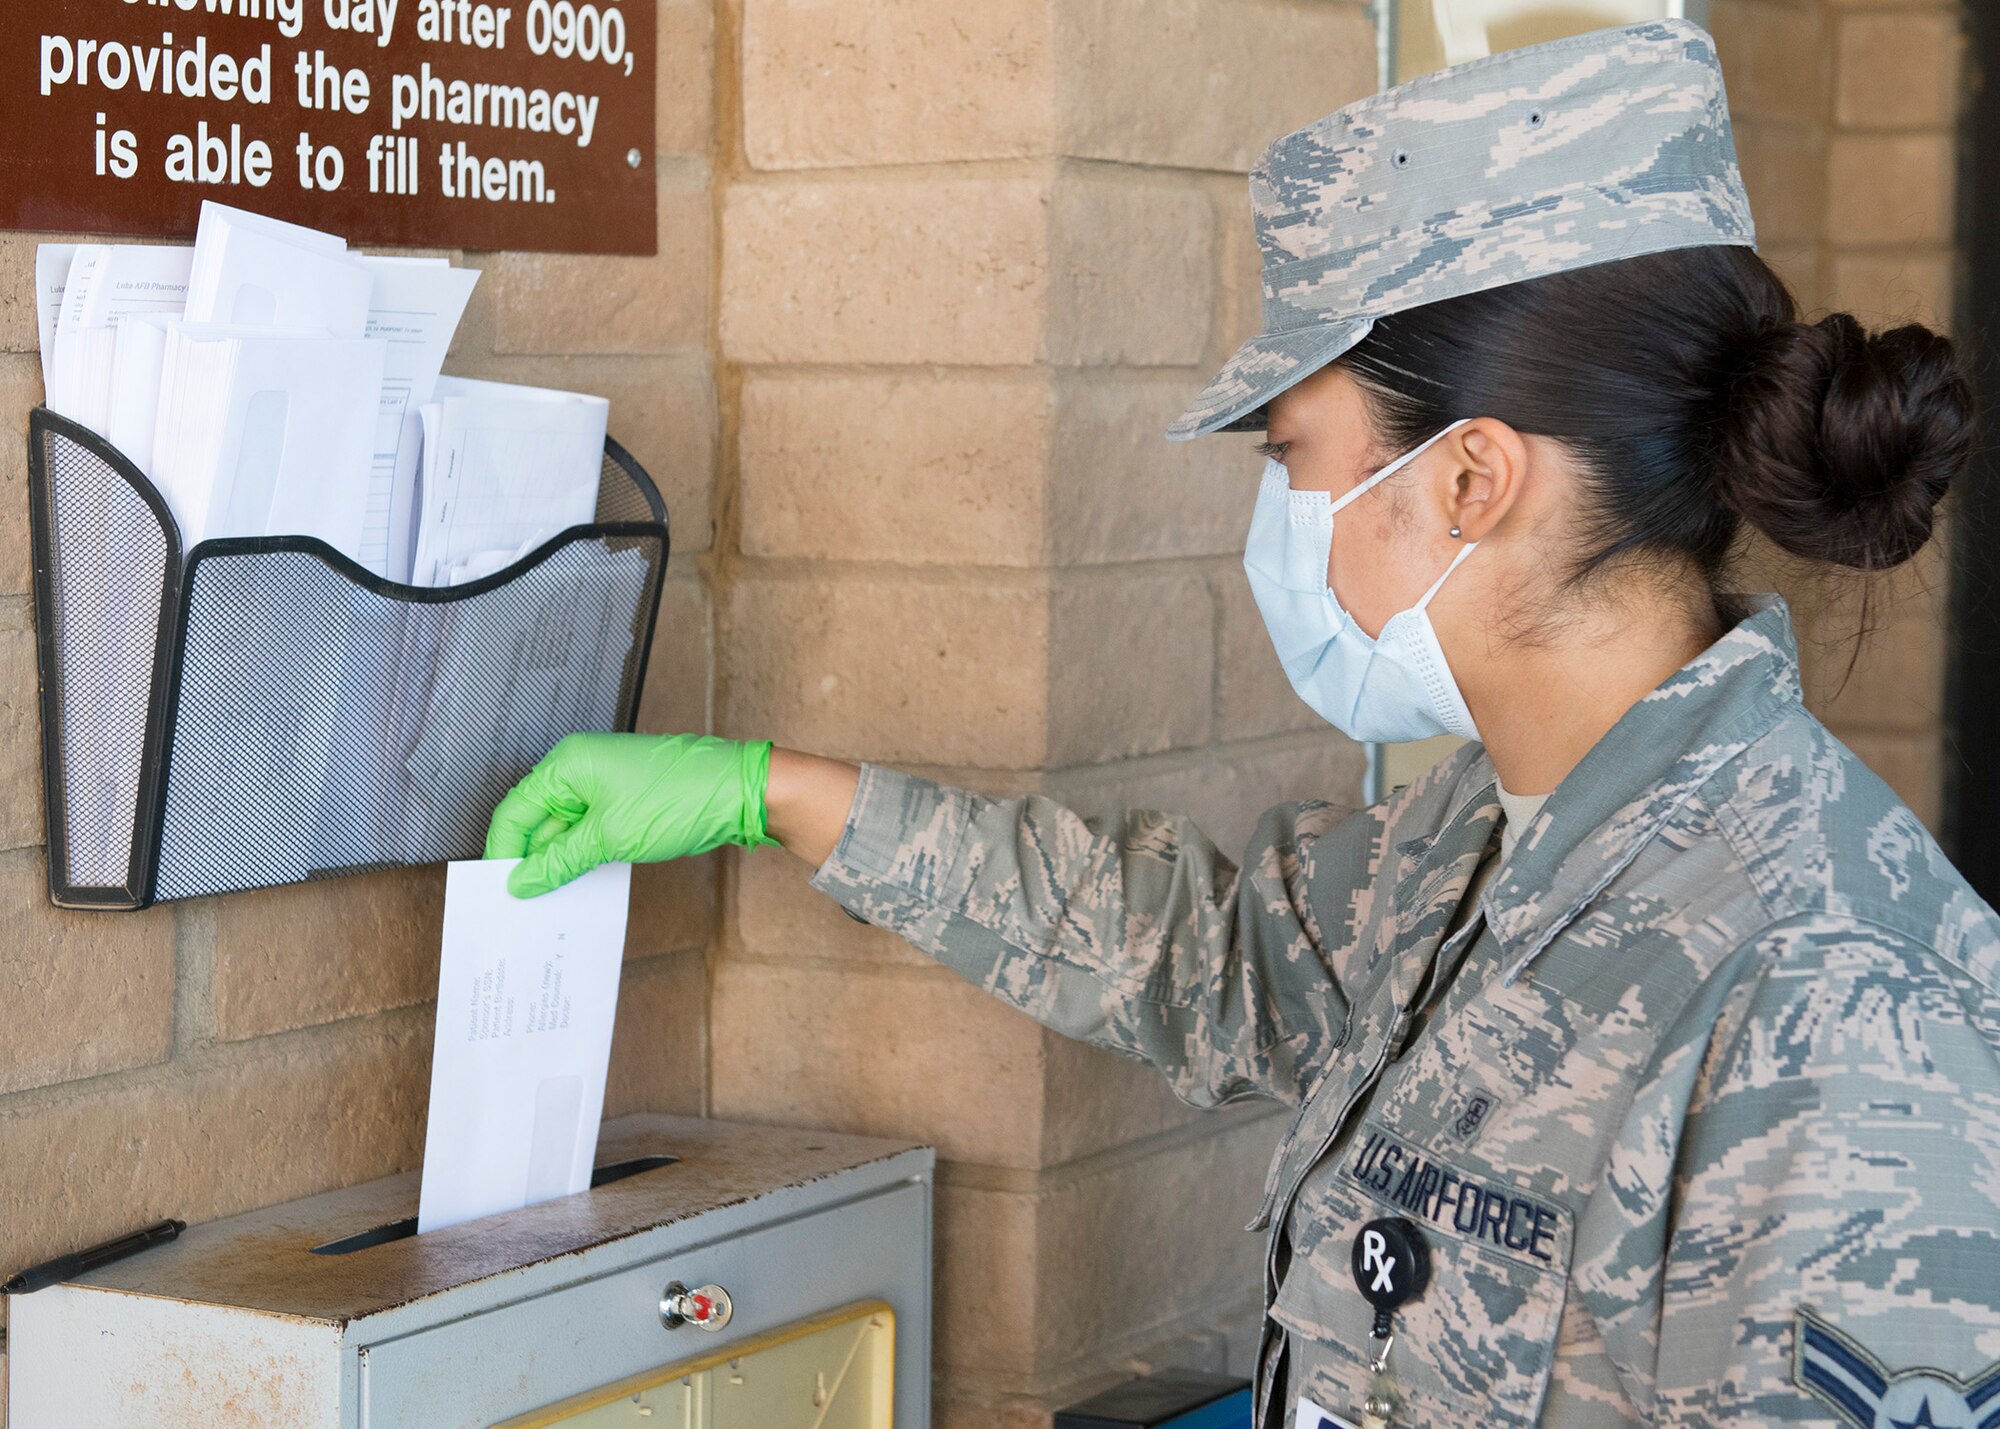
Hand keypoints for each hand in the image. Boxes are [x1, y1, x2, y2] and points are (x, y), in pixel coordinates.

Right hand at [485, 733, 777, 897]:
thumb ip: (560, 860)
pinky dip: (585, 856)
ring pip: (565, 830)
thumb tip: (524, 879)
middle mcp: (582, 768)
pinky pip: (592, 831)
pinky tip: (583, 882)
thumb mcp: (610, 836)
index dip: (504, 850)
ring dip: (560, 862)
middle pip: (538, 820)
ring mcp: (605, 784)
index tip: (499, 885)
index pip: (515, 810)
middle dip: (532, 860)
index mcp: (568, 764)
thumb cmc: (684, 795)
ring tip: (553, 898)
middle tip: (525, 901)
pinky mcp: (626, 800)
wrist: (741, 793)